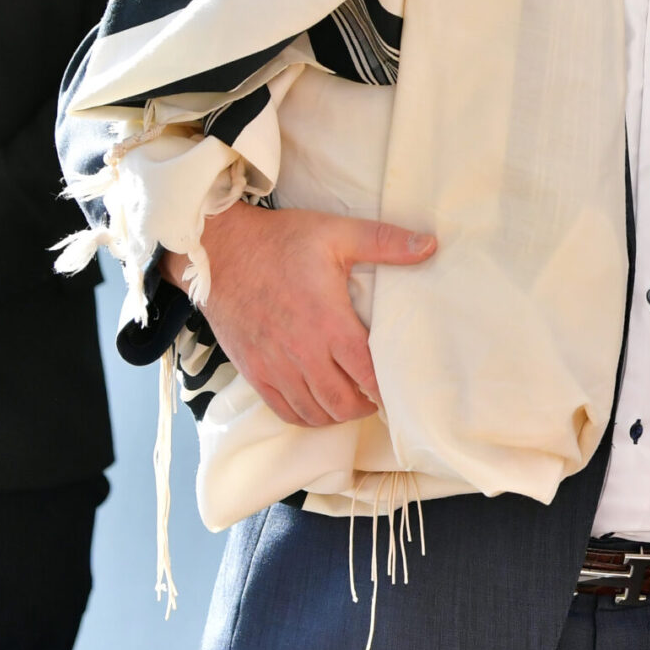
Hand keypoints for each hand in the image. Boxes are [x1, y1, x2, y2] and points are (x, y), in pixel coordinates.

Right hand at [172, 202, 436, 428]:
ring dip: (338, 414)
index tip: (398, 386)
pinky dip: (306, 416)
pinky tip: (318, 404)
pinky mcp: (253, 371)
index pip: (367, 374)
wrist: (219, 250)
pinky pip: (284, 411)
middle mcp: (302, 352)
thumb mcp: (337, 233)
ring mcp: (274, 366)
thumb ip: (385, 242)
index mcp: (328, 322)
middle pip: (343, 403)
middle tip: (377, 395)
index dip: (386, 387)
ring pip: (314, 413)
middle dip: (366, 405)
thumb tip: (430, 245)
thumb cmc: (281, 241)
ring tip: (352, 400)